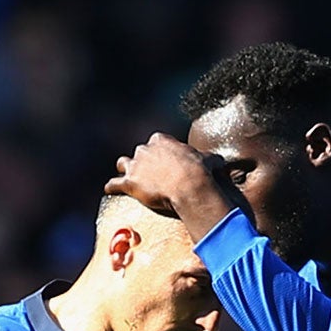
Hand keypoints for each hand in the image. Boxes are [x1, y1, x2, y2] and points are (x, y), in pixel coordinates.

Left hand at [106, 134, 242, 238]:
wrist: (189, 186)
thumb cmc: (200, 172)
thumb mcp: (208, 160)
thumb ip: (209, 159)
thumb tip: (221, 162)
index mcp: (161, 140)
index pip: (155, 143)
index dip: (159, 153)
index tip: (164, 161)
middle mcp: (145, 149)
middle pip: (139, 153)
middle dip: (142, 162)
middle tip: (148, 173)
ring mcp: (135, 165)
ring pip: (123, 163)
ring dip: (125, 170)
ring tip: (127, 177)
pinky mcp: (129, 182)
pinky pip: (114, 183)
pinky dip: (111, 186)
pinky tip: (109, 190)